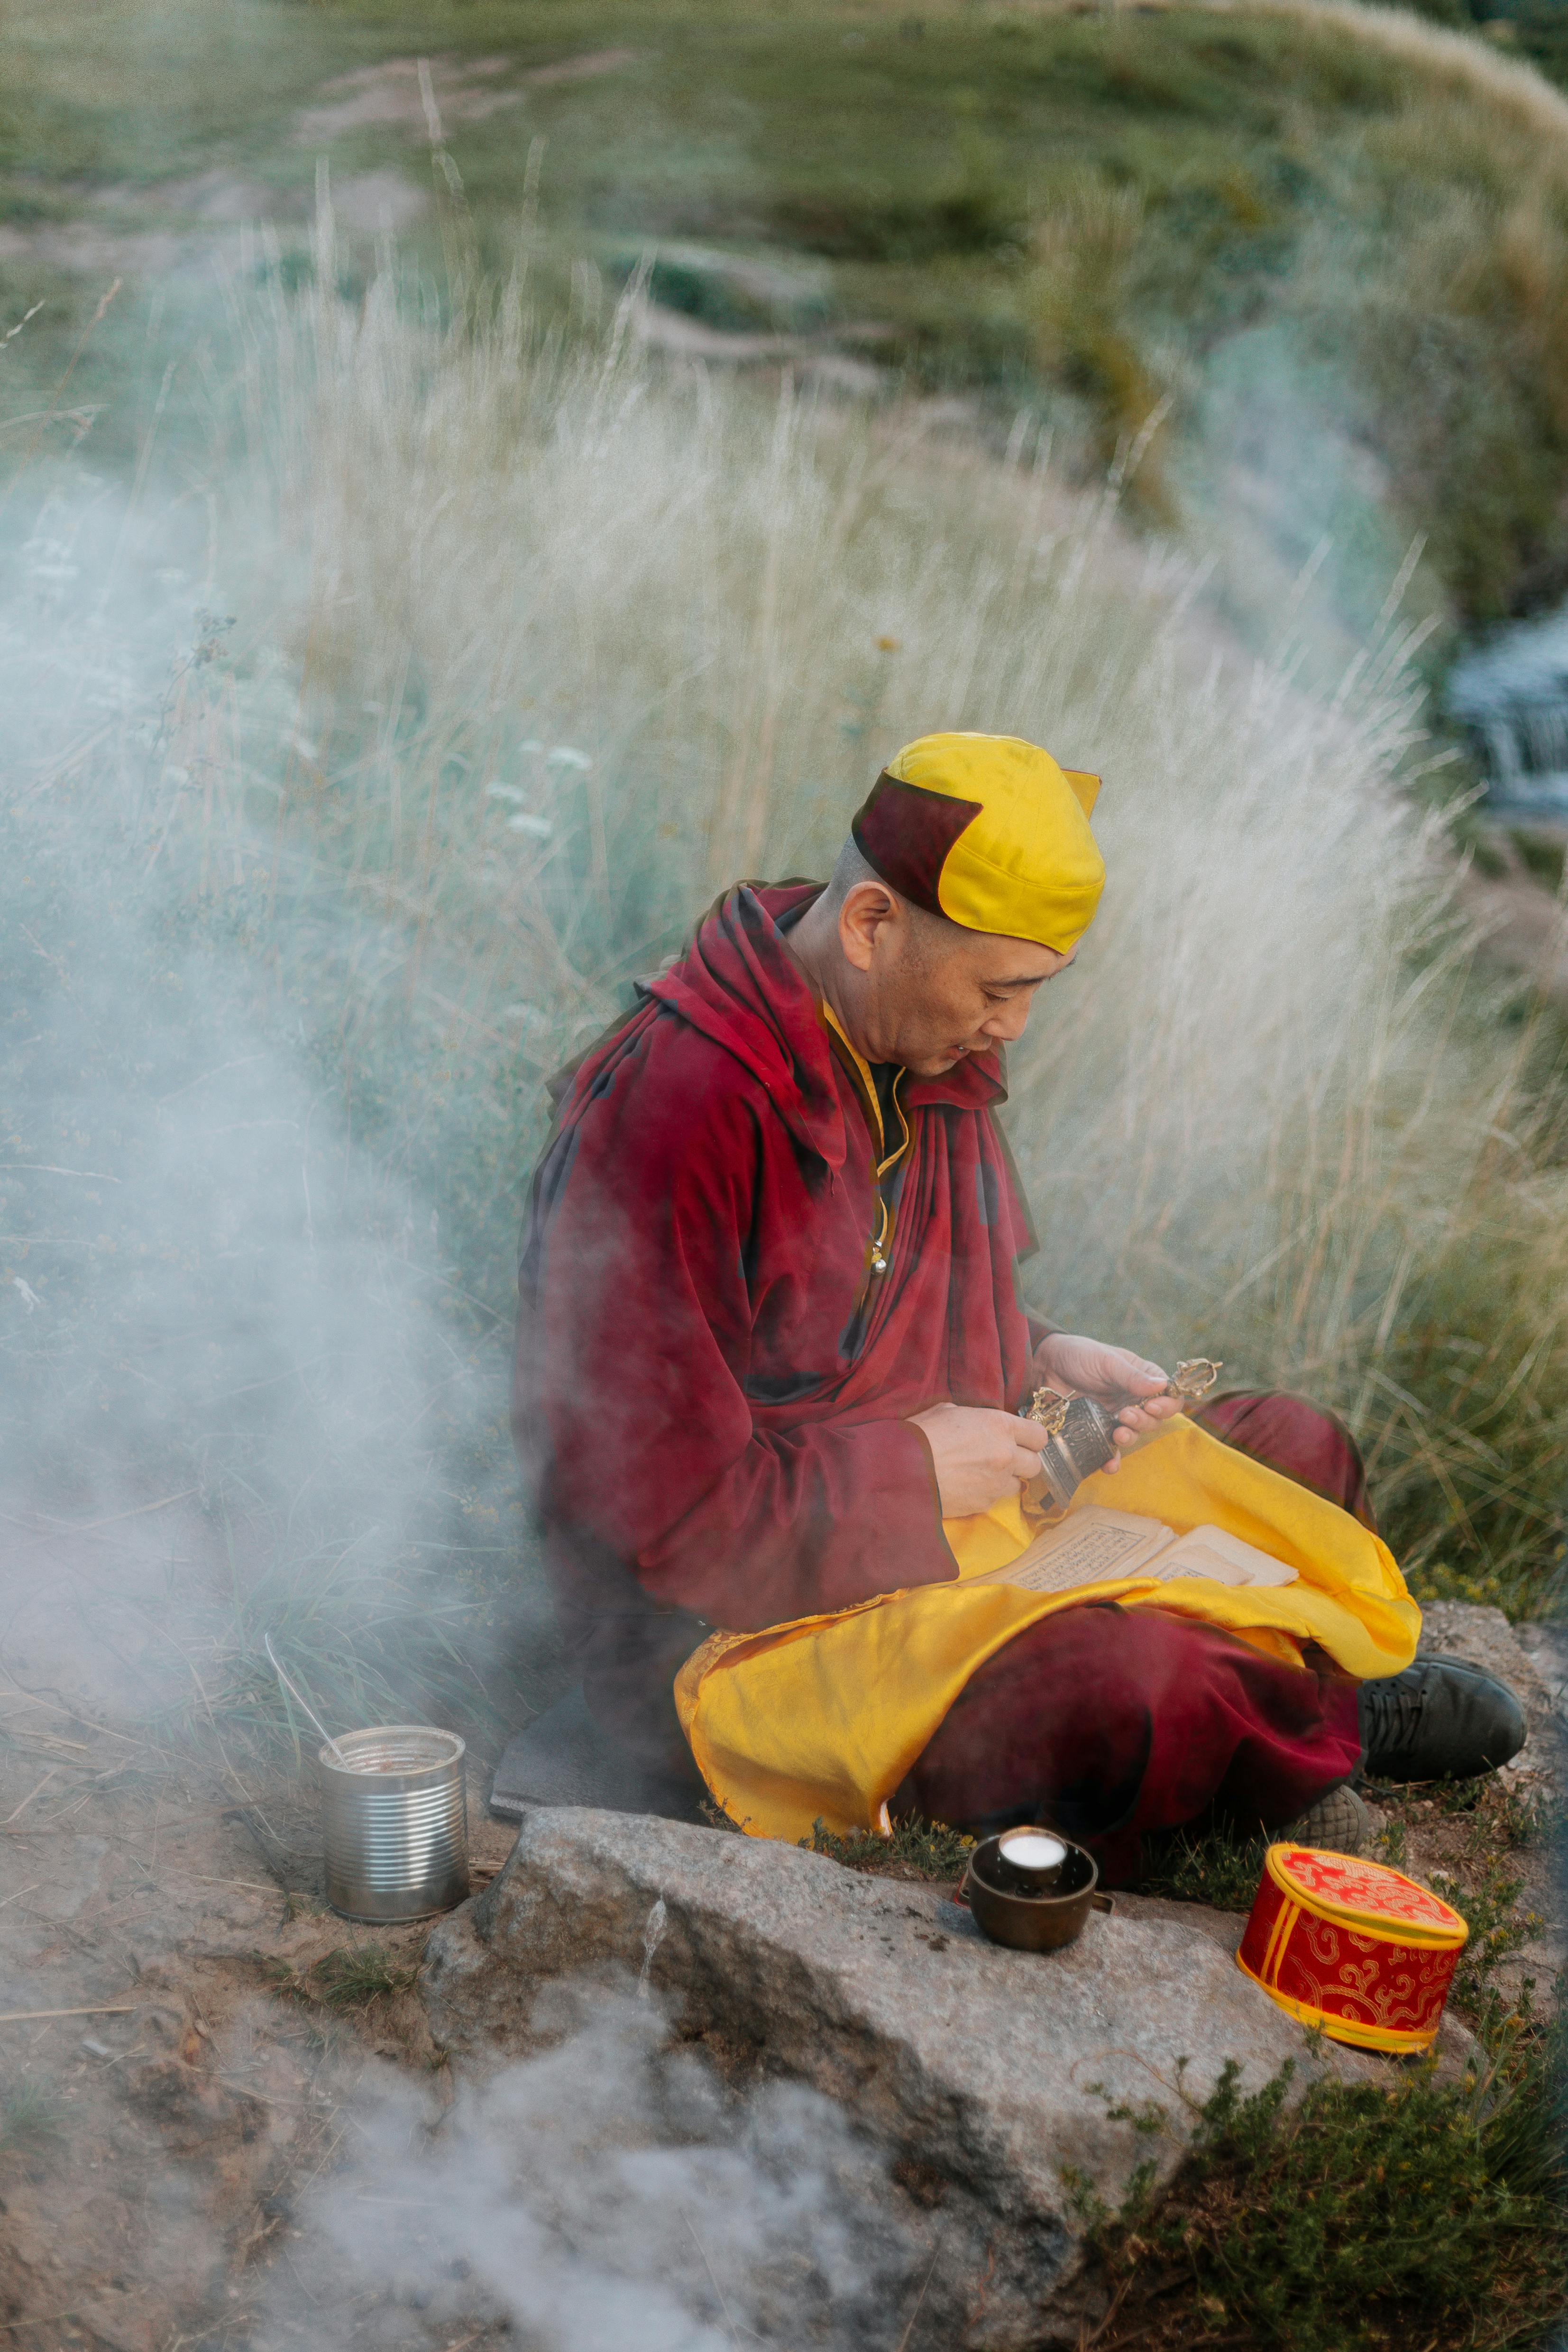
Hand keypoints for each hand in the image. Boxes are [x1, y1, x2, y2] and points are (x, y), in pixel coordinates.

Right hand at [908, 1402, 1047, 1517]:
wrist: (901, 1470)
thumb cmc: (921, 1434)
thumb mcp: (947, 1411)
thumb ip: (974, 1418)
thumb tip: (979, 1424)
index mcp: (1000, 1425)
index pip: (1039, 1435)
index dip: (1031, 1439)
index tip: (1023, 1440)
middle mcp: (1006, 1455)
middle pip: (1035, 1464)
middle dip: (1022, 1462)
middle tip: (1004, 1459)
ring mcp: (997, 1483)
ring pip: (1017, 1485)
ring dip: (1005, 1481)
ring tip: (982, 1476)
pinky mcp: (984, 1504)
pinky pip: (995, 1500)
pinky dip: (985, 1495)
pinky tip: (966, 1488)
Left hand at [1030, 1332, 1184, 1474]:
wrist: (1045, 1365)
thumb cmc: (1079, 1355)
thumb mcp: (1106, 1361)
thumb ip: (1132, 1376)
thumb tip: (1163, 1386)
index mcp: (1142, 1379)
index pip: (1168, 1396)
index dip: (1166, 1405)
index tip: (1152, 1406)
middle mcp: (1133, 1400)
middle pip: (1153, 1420)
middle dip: (1143, 1421)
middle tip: (1126, 1415)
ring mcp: (1115, 1417)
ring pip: (1133, 1436)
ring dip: (1130, 1438)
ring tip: (1118, 1433)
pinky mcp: (1096, 1431)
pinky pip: (1109, 1450)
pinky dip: (1111, 1459)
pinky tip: (1108, 1464)